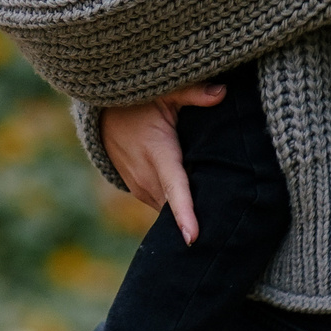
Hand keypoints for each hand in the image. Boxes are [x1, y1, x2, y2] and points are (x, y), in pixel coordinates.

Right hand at [98, 80, 227, 244]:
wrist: (100, 113)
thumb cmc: (136, 100)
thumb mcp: (164, 91)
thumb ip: (192, 93)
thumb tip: (222, 92)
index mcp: (157, 151)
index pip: (174, 187)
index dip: (183, 213)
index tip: (193, 239)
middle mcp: (145, 174)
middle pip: (174, 207)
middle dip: (199, 217)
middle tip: (230, 223)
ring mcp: (138, 185)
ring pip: (167, 209)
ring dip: (185, 211)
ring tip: (216, 210)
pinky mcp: (137, 189)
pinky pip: (160, 204)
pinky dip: (174, 205)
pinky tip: (195, 198)